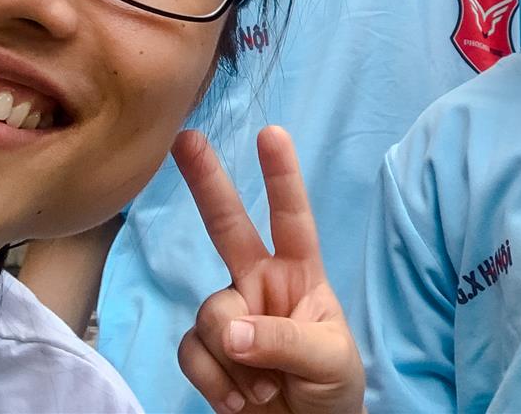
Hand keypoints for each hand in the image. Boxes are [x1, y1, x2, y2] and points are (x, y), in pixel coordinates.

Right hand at [174, 128, 364, 413]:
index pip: (293, 218)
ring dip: (235, 358)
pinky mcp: (207, 352)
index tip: (272, 133)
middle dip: (207, 182)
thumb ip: (285, 340)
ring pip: (211, 314)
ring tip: (266, 389)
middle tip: (187, 139)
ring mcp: (231, 315)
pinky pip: (191, 352)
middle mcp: (260, 283)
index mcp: (301, 274)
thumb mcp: (330, 360)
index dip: (282, 176)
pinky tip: (240, 401)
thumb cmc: (333, 388)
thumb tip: (232, 332)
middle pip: (228, 226)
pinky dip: (214, 381)